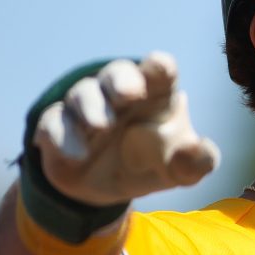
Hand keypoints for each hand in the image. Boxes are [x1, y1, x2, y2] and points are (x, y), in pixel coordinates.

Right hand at [31, 52, 219, 206]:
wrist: (110, 189)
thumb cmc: (153, 163)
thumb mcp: (182, 169)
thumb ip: (197, 161)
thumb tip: (202, 150)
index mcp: (155, 94)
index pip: (159, 69)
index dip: (159, 66)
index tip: (161, 69)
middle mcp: (119, 94)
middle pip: (117, 72)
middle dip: (121, 80)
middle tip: (129, 94)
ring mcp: (86, 108)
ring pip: (82, 94)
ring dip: (90, 107)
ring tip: (100, 127)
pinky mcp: (58, 127)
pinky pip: (53, 122)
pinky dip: (62, 136)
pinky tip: (76, 155)